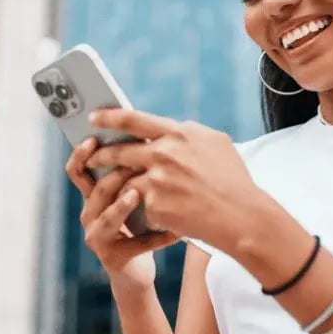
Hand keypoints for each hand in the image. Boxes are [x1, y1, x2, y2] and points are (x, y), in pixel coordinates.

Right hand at [65, 137, 180, 287]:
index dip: (82, 155)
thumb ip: (132, 172)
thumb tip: (148, 137)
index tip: (93, 138)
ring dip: (124, 203)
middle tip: (136, 163)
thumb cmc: (138, 225)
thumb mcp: (132, 195)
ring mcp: (97, 237)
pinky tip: (176, 233)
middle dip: (115, 175)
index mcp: (92, 196)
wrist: (137, 269)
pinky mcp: (112, 257)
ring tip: (139, 193)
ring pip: (108, 215)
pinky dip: (158, 237)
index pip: (78, 170)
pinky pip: (137, 243)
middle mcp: (89, 214)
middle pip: (96, 189)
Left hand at [85, 109, 256, 250]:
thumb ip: (190, 134)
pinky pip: (138, 205)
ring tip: (109, 187)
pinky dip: (140, 208)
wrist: (241, 216)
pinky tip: (144, 212)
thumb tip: (175, 127)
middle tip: (92, 156)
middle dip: (101, 154)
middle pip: (119, 151)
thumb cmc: (233, 181)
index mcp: (179, 133)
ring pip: (123, 179)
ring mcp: (157, 179)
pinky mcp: (154, 204)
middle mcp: (165, 153)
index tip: (94, 117)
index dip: (110, 117)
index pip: (134, 120)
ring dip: (114, 184)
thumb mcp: (216, 144)